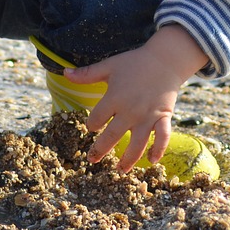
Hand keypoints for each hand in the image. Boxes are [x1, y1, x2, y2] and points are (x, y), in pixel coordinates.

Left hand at [63, 26, 207, 170]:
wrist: (165, 59)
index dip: (91, 124)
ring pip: (136, 143)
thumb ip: (87, 73)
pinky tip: (153, 161)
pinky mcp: (163, 117)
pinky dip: (159, 149)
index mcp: (115, 98)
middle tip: (92, 159)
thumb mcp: (109, 66)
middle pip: (112, 136)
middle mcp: (130, 111)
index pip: (97, 119)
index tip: (91, 127)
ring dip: (128, 159)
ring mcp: (147, 116)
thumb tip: (64, 72)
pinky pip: (162, 137)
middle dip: (100, 149)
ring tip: (121, 170)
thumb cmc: (135, 62)